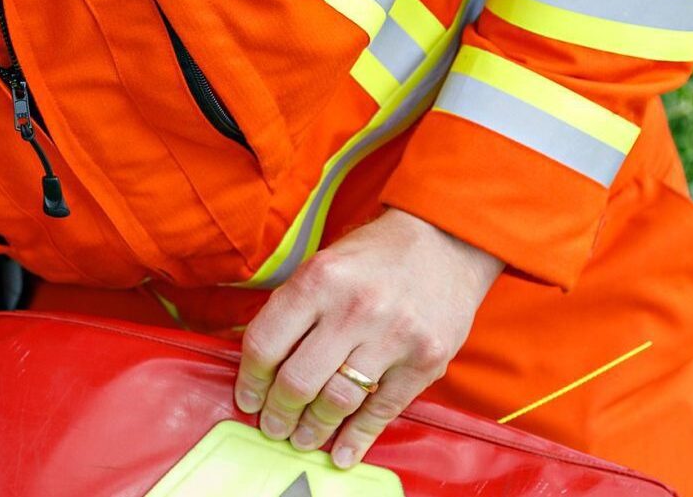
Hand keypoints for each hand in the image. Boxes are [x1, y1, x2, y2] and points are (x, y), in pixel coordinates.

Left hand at [234, 209, 502, 468]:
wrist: (445, 240)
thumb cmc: (374, 255)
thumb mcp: (323, 263)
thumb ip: (293, 307)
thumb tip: (260, 361)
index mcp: (318, 279)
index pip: (265, 344)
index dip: (249, 380)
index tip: (247, 398)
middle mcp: (354, 308)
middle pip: (297, 380)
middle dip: (278, 412)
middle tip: (273, 426)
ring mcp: (393, 336)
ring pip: (337, 401)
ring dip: (313, 428)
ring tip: (303, 437)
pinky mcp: (425, 360)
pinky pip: (381, 411)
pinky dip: (357, 437)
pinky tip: (342, 452)